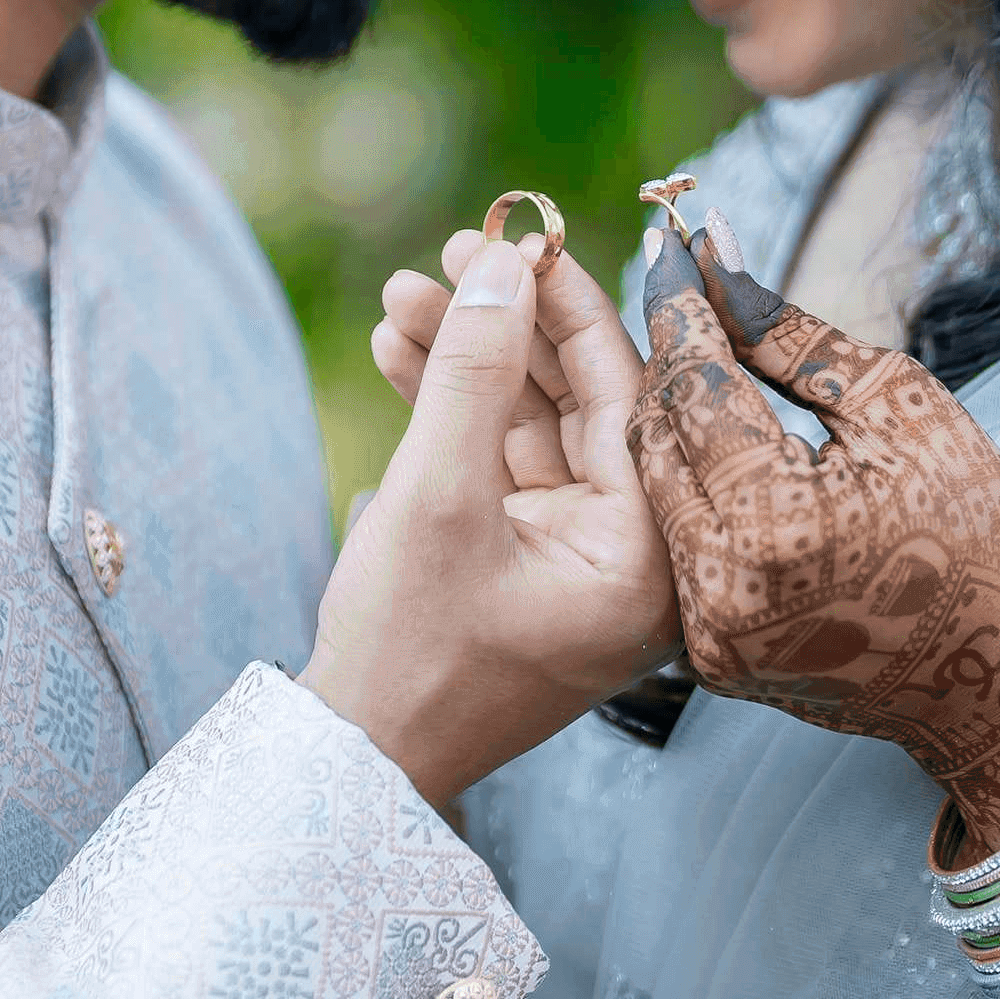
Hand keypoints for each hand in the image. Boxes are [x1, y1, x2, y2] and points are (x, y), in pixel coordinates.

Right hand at [303, 228, 679, 808]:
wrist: (353, 762)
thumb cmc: (406, 651)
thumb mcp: (438, 495)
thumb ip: (475, 372)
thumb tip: (503, 261)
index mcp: (647, 554)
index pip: (624, 392)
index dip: (563, 304)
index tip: (515, 236)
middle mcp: (631, 555)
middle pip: (578, 400)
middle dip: (504, 325)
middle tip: (445, 255)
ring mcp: (579, 559)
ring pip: (532, 423)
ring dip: (467, 358)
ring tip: (399, 297)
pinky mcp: (529, 562)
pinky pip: (502, 463)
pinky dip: (453, 410)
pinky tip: (399, 351)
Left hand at [627, 215, 999, 858]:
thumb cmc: (983, 534)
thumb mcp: (901, 410)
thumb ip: (791, 335)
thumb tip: (720, 256)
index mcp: (775, 524)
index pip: (696, 385)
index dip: (682, 309)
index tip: (676, 246)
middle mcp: (721, 589)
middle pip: (656, 440)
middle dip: (667, 357)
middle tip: (676, 286)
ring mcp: (708, 636)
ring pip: (654, 494)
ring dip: (671, 421)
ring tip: (695, 354)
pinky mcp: (711, 662)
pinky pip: (676, 550)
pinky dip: (689, 491)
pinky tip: (711, 441)